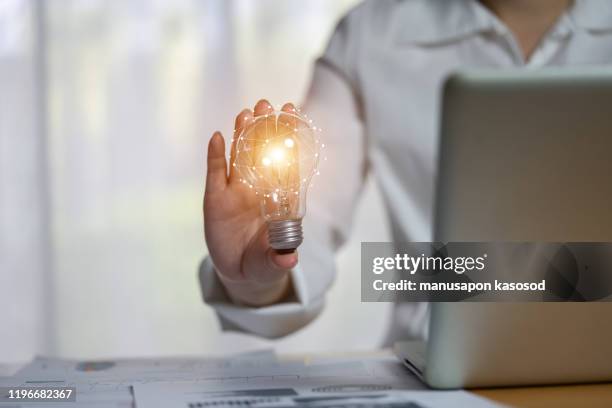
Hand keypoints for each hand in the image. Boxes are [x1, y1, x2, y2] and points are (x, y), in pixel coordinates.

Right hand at [204, 100, 298, 305]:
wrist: (240, 270)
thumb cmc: (264, 262)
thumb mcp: (271, 262)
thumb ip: (279, 258)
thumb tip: (289, 261)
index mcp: (280, 198)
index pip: (287, 163)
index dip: (289, 139)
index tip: (293, 114)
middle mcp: (260, 189)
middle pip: (263, 153)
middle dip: (265, 128)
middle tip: (267, 104)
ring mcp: (237, 191)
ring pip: (240, 157)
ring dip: (242, 135)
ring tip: (246, 113)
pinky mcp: (216, 198)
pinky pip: (215, 173)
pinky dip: (216, 156)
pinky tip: (217, 137)